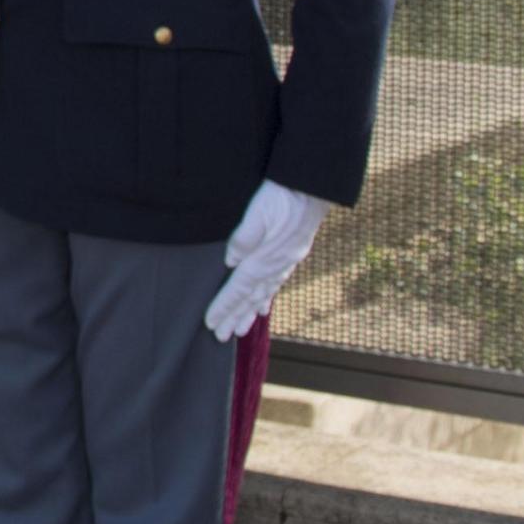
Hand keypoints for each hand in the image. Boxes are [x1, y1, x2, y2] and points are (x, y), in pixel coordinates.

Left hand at [205, 179, 326, 340]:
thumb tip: (230, 260)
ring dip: (250, 312)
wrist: (313, 186)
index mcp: (265, 257)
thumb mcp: (258, 213)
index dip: (224, 307)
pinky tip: (263, 305)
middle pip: (250, 298)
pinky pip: (275, 282)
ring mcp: (285, 261)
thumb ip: (244, 238)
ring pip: (264, 293)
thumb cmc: (283, 196)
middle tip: (220, 336)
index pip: (239, 289)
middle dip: (234, 317)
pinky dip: (266, 297)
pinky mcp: (291, 253)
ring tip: (240, 329)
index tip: (211, 324)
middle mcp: (276, 265)